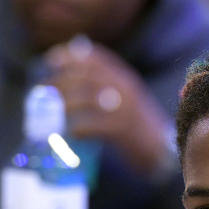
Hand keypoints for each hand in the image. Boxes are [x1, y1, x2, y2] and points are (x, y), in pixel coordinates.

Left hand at [45, 36, 174, 173]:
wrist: (165, 152)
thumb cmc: (142, 129)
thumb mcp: (130, 100)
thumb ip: (109, 89)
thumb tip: (75, 83)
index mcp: (126, 79)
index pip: (96, 59)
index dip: (71, 56)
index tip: (51, 59)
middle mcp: (126, 89)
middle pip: (86, 76)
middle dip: (61, 80)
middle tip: (43, 90)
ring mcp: (125, 109)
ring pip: (87, 98)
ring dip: (65, 104)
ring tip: (52, 112)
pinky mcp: (123, 130)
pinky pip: (93, 126)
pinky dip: (78, 129)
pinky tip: (71, 134)